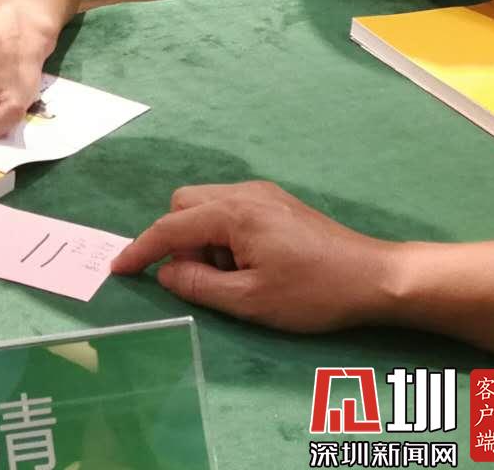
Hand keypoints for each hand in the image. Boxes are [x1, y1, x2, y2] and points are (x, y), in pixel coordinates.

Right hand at [112, 182, 396, 332]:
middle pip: (183, 205)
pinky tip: (251, 263)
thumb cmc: (313, 292)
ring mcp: (262, 194)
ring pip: (206, 206)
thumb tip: (165, 273)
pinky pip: (230, 210)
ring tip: (234, 275)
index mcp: (232, 214)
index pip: (170, 228)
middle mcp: (242, 193)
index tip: (117, 269)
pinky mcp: (276, 203)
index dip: (140, 250)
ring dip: (203, 239)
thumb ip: (198, 286)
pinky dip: (224, 234)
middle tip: (203, 278)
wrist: (375, 278)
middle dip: (179, 240)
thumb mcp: (250, 301)